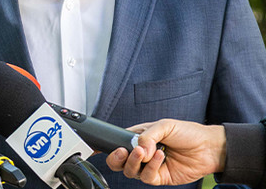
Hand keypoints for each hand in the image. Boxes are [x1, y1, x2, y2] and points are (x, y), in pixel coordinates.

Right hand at [105, 119, 225, 185]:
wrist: (209, 148)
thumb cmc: (188, 133)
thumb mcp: (164, 125)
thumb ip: (146, 136)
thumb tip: (137, 149)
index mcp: (138, 138)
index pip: (116, 143)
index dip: (105, 147)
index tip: (95, 148)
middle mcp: (141, 153)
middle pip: (117, 162)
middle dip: (115, 159)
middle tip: (122, 152)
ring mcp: (149, 166)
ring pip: (130, 171)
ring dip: (136, 162)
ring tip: (148, 152)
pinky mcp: (159, 178)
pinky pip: (147, 177)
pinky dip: (151, 167)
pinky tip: (161, 157)